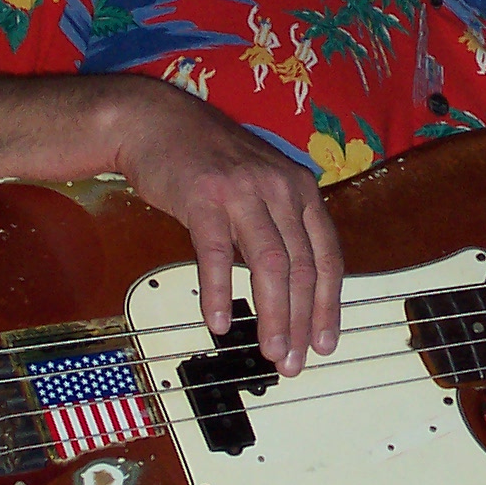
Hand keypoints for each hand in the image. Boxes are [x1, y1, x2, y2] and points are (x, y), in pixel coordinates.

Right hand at [107, 77, 342, 373]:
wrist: (157, 122)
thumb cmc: (209, 162)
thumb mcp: (261, 186)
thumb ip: (281, 226)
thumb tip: (294, 289)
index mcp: (301, 191)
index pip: (326, 257)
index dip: (328, 305)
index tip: (326, 342)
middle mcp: (281, 189)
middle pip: (301, 267)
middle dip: (303, 321)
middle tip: (296, 362)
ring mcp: (243, 192)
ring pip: (270, 264)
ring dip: (274, 315)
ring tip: (273, 352)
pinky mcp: (204, 197)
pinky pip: (215, 253)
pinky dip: (218, 291)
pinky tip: (219, 322)